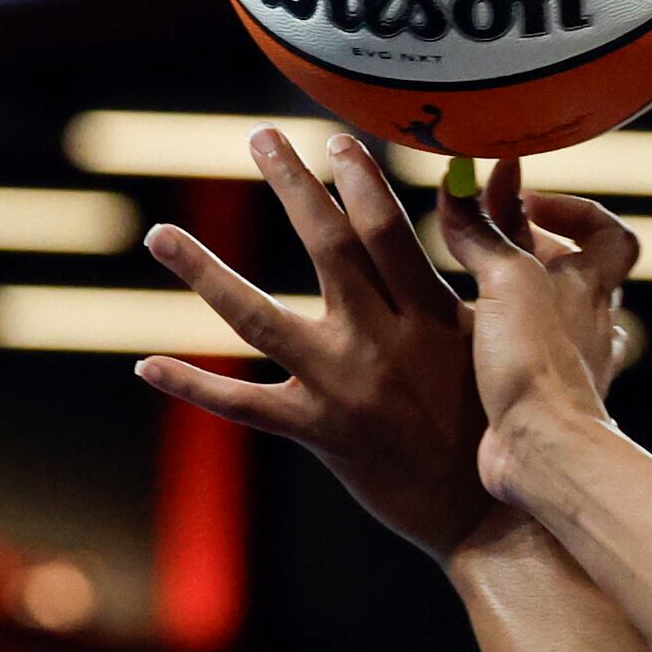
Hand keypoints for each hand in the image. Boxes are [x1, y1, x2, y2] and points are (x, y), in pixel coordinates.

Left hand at [135, 127, 489, 558]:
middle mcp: (380, 341)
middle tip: (260, 137)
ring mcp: (344, 386)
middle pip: (326, 247)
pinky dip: (195, 386)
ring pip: (258, 318)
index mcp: (428, 315)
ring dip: (204, 273)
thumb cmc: (504, 423)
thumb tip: (475, 203)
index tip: (336, 138)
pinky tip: (148, 365)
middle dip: (293, 184)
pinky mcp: (320, 432)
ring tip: (159, 236)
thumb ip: (484, 271)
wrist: (492, 515)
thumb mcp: (499, 341)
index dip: (360, 179)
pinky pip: (245, 406)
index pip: (387, 229)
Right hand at [427, 178, 636, 512]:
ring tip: (467, 281)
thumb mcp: (505, 280)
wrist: (542, 452)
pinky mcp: (539, 397)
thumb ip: (481, 233)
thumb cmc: (538, 364)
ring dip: (514, 293)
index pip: (611, 236)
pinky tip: (462, 336)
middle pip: (574, 271)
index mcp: (591, 287)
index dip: (576, 211)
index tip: (528, 205)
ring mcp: (568, 363)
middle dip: (531, 247)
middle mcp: (589, 324)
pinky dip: (499, 337)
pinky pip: (526, 355)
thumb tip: (459, 188)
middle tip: (484, 235)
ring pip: (551, 315)